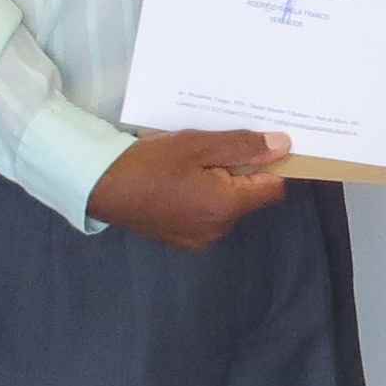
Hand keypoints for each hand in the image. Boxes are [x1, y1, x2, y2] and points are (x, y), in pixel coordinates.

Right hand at [89, 129, 293, 251]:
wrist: (101, 186)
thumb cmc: (151, 163)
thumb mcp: (198, 145)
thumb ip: (243, 147)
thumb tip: (283, 145)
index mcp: (227, 207)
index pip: (273, 189)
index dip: (271, 166)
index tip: (256, 146)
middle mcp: (218, 230)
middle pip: (248, 197)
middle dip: (239, 172)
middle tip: (212, 149)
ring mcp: (198, 238)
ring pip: (226, 206)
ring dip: (218, 184)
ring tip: (190, 164)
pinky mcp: (181, 239)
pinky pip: (205, 215)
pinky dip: (200, 198)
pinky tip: (178, 182)